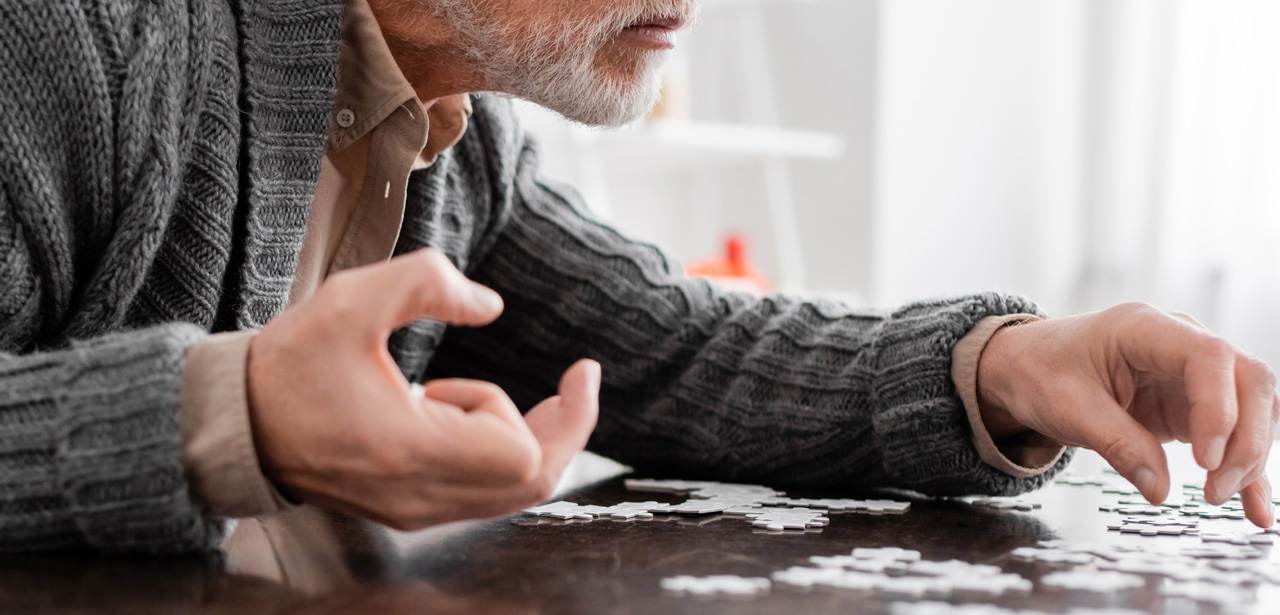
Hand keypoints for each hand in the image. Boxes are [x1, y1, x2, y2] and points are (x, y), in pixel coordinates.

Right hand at [247, 248, 600, 529]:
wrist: (234, 427)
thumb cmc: (288, 365)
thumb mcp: (352, 300)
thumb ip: (428, 283)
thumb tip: (491, 305)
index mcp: (407, 449)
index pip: (520, 455)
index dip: (558, 413)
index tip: (577, 371)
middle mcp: (417, 495)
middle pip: (532, 483)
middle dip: (564, 429)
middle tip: (575, 383)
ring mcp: (413, 510)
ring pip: (512, 494)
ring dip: (523, 436)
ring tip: (471, 390)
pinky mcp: (407, 510)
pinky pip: (482, 494)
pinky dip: (494, 453)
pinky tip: (455, 412)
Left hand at [978, 302, 1276, 526]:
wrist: (1025, 366)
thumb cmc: (1041, 371)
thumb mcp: (1067, 407)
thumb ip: (1116, 443)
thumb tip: (1159, 490)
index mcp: (1144, 328)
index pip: (1209, 356)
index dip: (1219, 408)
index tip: (1205, 460)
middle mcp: (1179, 343)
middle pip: (1247, 380)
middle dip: (1244, 439)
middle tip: (1215, 488)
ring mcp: (1190, 373)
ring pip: (1252, 407)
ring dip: (1247, 455)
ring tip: (1217, 497)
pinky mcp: (1191, 403)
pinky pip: (1232, 433)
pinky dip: (1244, 469)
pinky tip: (1254, 508)